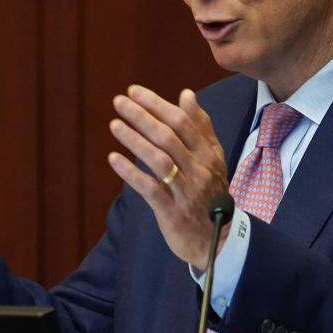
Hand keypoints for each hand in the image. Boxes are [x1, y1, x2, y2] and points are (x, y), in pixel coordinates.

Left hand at [108, 85, 228, 267]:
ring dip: (135, 140)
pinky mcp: (172, 211)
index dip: (157, 104)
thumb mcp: (213, 158)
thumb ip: (200, 126)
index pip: (182, 122)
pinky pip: (150, 188)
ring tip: (114, 124)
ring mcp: (185, 191)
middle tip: (119, 101)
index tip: (134, 91)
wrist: (219, 241)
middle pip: (168, 136)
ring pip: (159, 159)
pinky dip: (131, 173)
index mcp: (208, 154)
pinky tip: (114, 159)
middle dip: (142, 116)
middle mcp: (199, 169)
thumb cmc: (211, 194)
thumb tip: (186, 94)